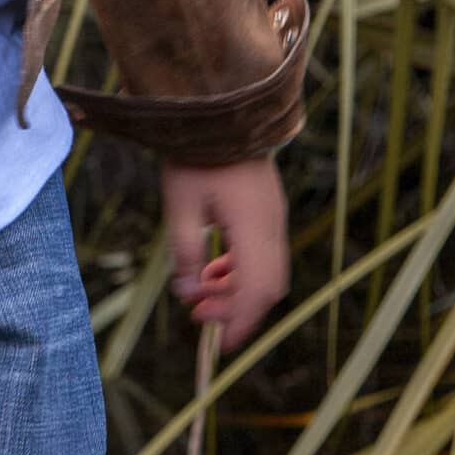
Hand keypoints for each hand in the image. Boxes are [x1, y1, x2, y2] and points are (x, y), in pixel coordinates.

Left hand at [161, 153, 289, 351]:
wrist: (219, 111)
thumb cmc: (195, 156)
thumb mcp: (180, 205)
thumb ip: (185, 252)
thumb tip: (188, 295)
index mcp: (253, 226)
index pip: (257, 289)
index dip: (241, 320)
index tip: (220, 343)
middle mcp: (272, 225)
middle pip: (268, 286)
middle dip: (237, 308)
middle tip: (199, 315)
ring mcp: (274, 217)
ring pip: (267, 271)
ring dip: (238, 289)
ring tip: (201, 294)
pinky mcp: (268, 210)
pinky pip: (264, 253)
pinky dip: (242, 269)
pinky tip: (215, 268)